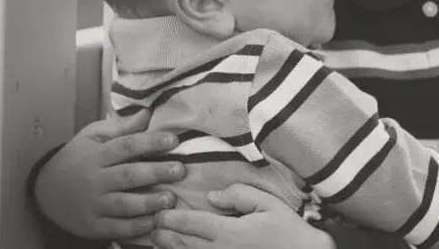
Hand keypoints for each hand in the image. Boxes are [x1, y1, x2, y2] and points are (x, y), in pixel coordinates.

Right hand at [34, 110, 185, 238]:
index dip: (150, 142)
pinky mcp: (92, 227)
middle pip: (128, 176)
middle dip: (156, 173)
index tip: (174, 140)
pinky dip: (136, 228)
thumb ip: (120, 127)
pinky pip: (116, 229)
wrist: (45, 192)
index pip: (126, 146)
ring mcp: (93, 206)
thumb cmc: (77, 159)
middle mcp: (95, 181)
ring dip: (149, 203)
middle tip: (180, 170)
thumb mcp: (92, 137)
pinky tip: (154, 222)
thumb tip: (147, 114)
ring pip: (123, 205)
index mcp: (97, 155)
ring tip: (170, 199)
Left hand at [152, 184, 334, 248]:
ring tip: (154, 240)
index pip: (190, 223)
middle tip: (150, 224)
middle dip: (162, 233)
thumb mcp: (269, 203)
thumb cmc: (288, 230)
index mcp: (228, 232)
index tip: (159, 211)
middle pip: (181, 243)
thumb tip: (213, 196)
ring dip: (167, 247)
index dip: (170, 218)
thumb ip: (240, 194)